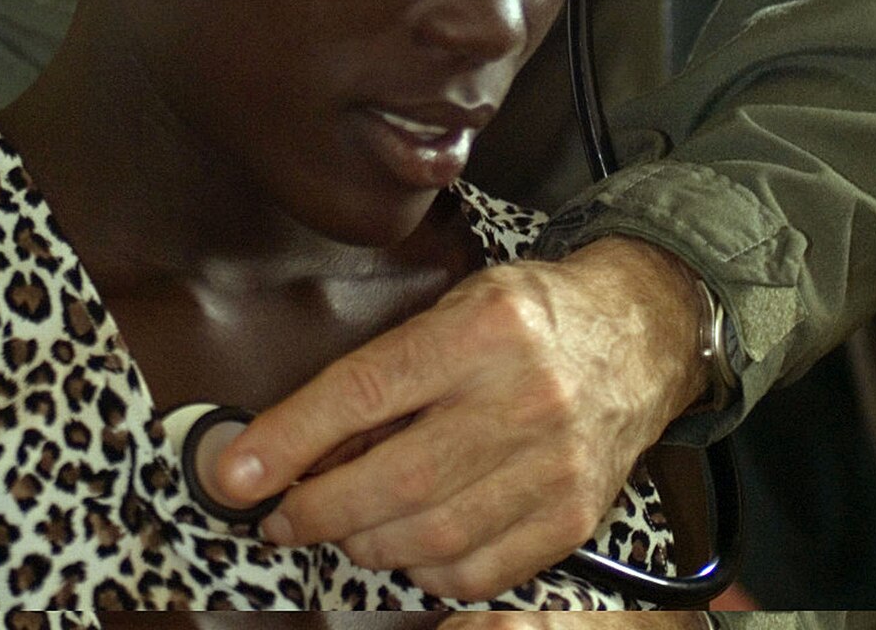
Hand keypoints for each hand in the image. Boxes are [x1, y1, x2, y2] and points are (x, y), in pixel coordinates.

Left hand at [208, 236, 709, 600]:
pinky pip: (477, 573)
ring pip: (429, 537)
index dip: (291, 437)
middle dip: (317, 508)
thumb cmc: (534, 314)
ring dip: (363, 542)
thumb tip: (300, 436)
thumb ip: (391, 365)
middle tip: (281, 513)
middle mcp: (523, 399)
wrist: (640, 333)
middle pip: (394, 479)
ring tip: (340, 525)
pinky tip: (408, 544)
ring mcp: (554, 465)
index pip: (367, 390)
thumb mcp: (461, 303)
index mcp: (486, 330)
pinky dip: (425, 571)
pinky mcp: (572, 517)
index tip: (235, 472)